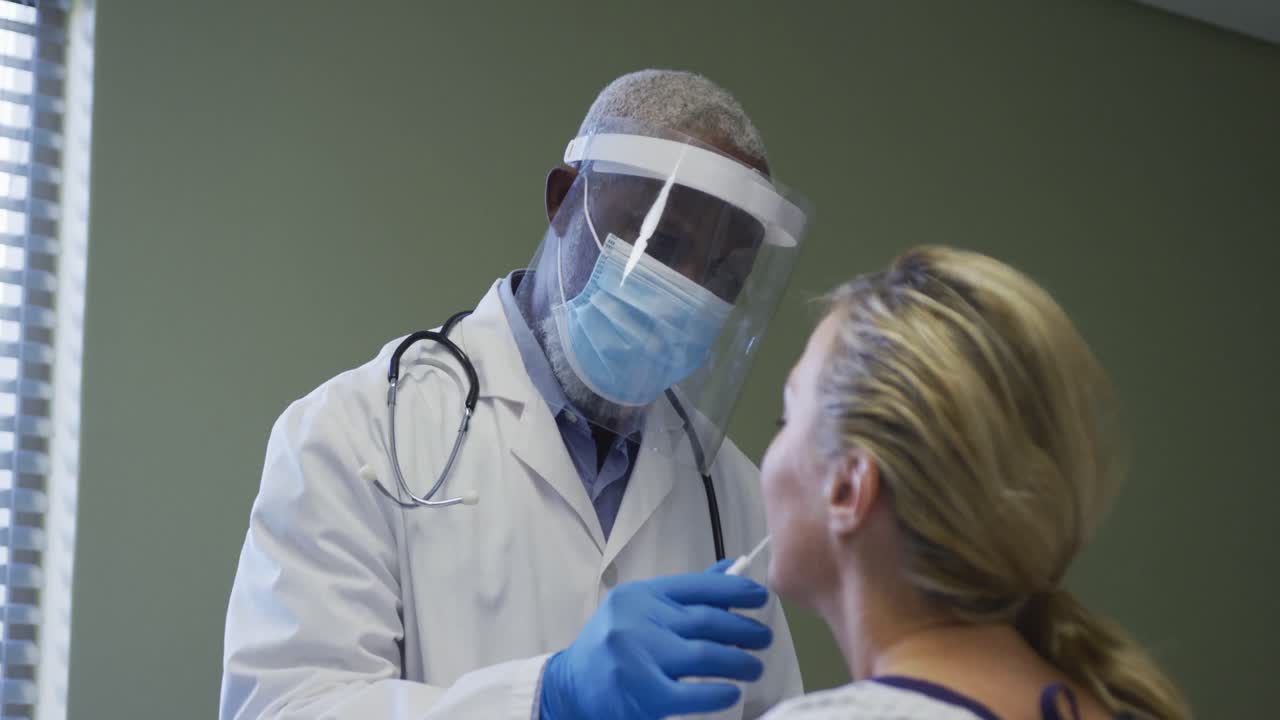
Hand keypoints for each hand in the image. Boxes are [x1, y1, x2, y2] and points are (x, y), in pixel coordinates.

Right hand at [540, 561, 771, 719]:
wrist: (569, 689)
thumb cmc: (612, 648)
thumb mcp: (642, 611)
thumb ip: (685, 596)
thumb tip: (732, 573)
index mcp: (641, 596)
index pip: (697, 586)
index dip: (736, 590)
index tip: (760, 597)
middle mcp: (638, 622)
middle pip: (707, 620)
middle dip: (744, 629)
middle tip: (764, 638)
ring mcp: (639, 658)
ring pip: (706, 655)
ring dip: (739, 661)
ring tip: (754, 666)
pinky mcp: (643, 695)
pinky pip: (692, 694)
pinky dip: (719, 692)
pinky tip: (732, 691)